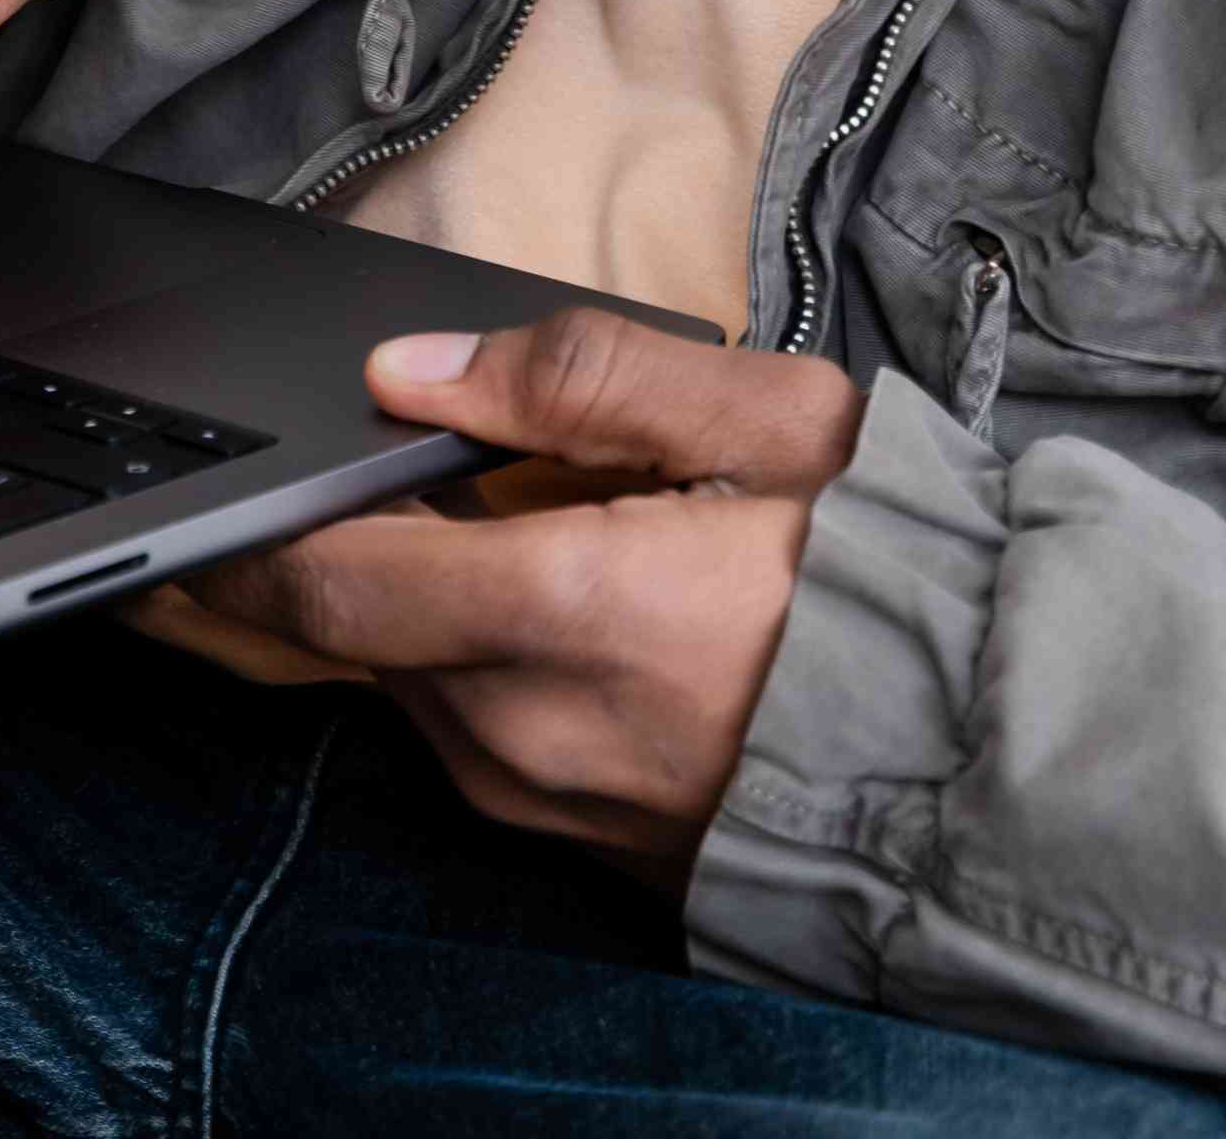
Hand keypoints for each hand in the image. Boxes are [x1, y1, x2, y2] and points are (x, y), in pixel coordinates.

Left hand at [173, 311, 869, 890]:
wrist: (1016, 758)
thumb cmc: (904, 575)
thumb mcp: (767, 422)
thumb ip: (577, 378)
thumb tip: (406, 371)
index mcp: (570, 613)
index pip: (327, 584)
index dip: (245, 539)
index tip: (209, 494)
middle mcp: (536, 732)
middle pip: (365, 635)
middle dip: (358, 553)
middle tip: (415, 477)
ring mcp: (559, 811)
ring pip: (422, 692)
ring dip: (435, 614)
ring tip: (541, 542)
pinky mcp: (592, 855)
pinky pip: (489, 749)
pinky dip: (493, 677)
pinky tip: (580, 627)